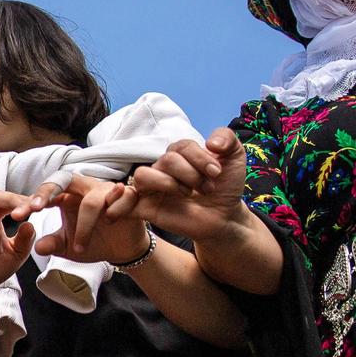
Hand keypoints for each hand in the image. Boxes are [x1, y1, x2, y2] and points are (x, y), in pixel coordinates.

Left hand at [33, 174, 149, 264]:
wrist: (122, 249)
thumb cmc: (92, 242)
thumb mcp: (68, 246)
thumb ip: (53, 243)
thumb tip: (38, 248)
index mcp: (67, 195)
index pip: (46, 192)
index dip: (31, 202)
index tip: (16, 216)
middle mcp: (85, 187)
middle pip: (64, 178)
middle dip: (48, 192)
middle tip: (35, 208)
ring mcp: (107, 190)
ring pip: (92, 200)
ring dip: (84, 226)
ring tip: (79, 248)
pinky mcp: (130, 196)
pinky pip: (123, 197)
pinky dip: (116, 209)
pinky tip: (111, 221)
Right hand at [112, 128, 253, 243]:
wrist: (225, 218)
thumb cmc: (225, 188)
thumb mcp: (235, 157)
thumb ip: (227, 138)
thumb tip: (211, 142)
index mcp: (179, 155)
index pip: (181, 146)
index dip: (200, 158)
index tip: (217, 173)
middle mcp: (163, 169)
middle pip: (166, 159)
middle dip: (191, 174)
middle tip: (206, 188)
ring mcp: (153, 188)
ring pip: (143, 174)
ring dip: (169, 184)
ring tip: (186, 195)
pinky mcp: (146, 208)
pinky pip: (125, 201)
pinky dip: (121, 202)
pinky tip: (131, 204)